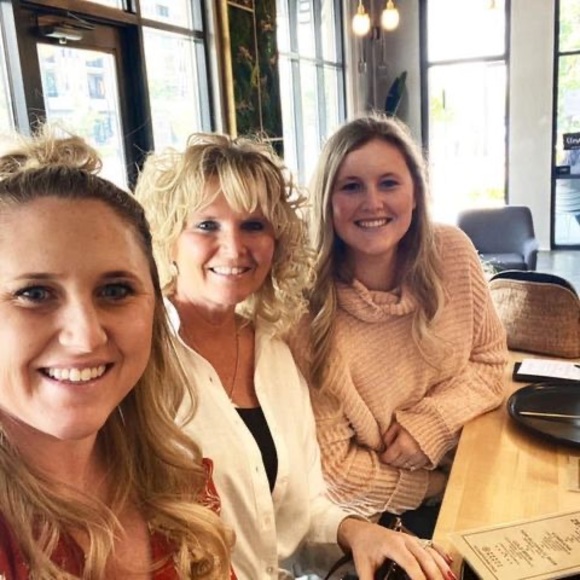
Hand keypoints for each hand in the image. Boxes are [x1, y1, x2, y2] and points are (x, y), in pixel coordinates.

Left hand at [337, 518, 454, 579]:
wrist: (361, 530)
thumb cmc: (364, 549)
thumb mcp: (363, 567)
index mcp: (392, 545)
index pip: (410, 563)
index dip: (420, 577)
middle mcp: (405, 540)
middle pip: (425, 558)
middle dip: (436, 575)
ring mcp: (412, 539)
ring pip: (431, 551)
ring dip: (443, 567)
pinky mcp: (415, 540)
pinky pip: (432, 545)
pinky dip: (442, 554)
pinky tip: (450, 563)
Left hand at [380, 422, 428, 470]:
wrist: (436, 423)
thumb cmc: (414, 421)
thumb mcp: (398, 424)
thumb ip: (388, 435)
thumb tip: (383, 446)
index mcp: (402, 445)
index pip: (388, 458)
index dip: (383, 457)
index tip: (382, 454)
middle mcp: (411, 454)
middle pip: (396, 464)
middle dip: (391, 461)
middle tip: (388, 456)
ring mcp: (420, 459)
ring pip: (405, 467)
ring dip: (400, 463)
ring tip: (397, 456)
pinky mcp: (427, 461)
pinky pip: (415, 467)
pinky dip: (409, 464)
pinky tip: (407, 458)